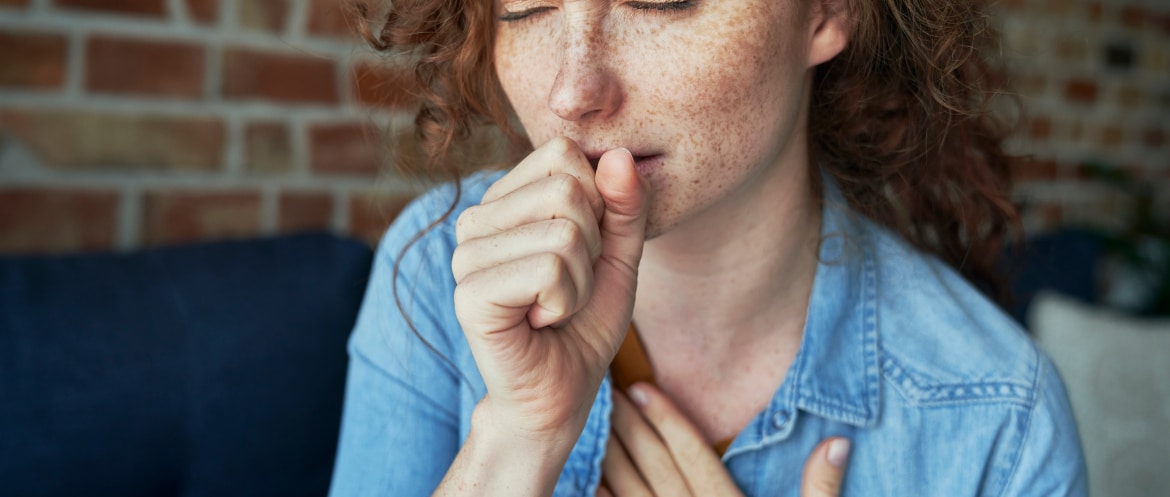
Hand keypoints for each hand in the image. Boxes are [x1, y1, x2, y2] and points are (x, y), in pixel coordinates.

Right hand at [452, 137, 651, 444]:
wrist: (559, 392)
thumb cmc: (583, 322)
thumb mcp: (618, 255)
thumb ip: (625, 205)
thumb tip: (622, 155)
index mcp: (504, 200)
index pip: (563, 154)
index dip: (596, 204)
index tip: (580, 252)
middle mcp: (476, 219)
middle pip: (567, 190)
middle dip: (591, 247)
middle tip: (566, 286)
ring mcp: (466, 254)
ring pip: (563, 233)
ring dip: (579, 282)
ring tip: (553, 307)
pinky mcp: (469, 293)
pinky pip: (549, 271)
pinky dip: (565, 303)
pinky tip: (540, 322)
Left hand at [600, 383, 850, 495]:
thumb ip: (821, 490)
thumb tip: (839, 443)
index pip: (695, 455)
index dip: (669, 420)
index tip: (642, 388)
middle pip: (658, 467)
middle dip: (632, 427)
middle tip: (608, 392)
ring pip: (636, 494)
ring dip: (614, 459)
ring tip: (598, 426)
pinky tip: (593, 485)